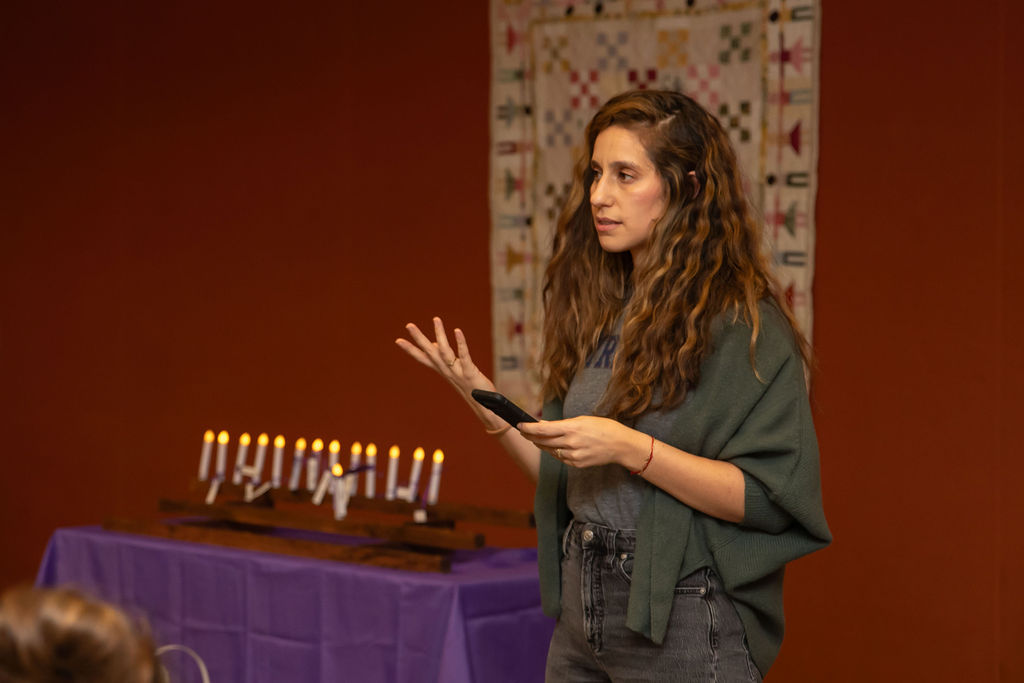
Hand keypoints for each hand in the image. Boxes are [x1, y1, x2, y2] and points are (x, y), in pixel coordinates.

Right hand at [395, 317, 496, 412]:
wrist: (483, 408)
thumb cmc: (471, 387)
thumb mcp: (455, 372)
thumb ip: (444, 358)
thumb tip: (436, 344)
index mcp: (443, 371)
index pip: (424, 358)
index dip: (411, 350)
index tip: (398, 340)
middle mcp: (447, 371)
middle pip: (430, 352)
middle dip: (419, 339)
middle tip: (409, 325)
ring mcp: (457, 373)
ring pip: (445, 352)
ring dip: (440, 335)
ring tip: (436, 319)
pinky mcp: (469, 373)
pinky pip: (464, 357)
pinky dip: (460, 343)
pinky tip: (457, 331)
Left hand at [516, 416, 649, 469]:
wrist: (620, 445)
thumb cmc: (603, 428)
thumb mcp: (582, 420)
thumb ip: (562, 424)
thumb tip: (544, 425)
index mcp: (572, 428)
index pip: (543, 429)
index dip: (528, 428)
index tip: (520, 425)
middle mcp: (570, 443)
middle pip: (542, 441)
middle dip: (530, 436)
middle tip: (523, 431)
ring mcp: (573, 456)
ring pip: (550, 450)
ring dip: (542, 444)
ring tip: (536, 438)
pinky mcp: (576, 464)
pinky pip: (560, 457)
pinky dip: (555, 451)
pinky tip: (554, 446)